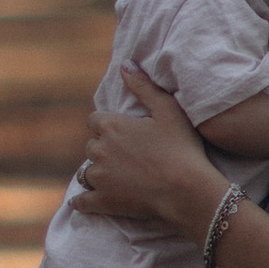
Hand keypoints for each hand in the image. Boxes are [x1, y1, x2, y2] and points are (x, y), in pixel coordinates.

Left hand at [78, 68, 226, 238]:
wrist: (186, 190)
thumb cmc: (181, 148)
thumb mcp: (167, 109)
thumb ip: (143, 86)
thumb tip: (125, 64)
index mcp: (111, 126)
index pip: (95, 121)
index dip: (108, 126)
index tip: (122, 133)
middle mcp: (98, 150)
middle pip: (92, 147)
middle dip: (104, 150)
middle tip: (125, 157)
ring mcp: (98, 177)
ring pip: (86, 173)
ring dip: (96, 174)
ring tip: (114, 178)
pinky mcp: (102, 202)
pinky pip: (82, 201)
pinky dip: (83, 202)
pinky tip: (83, 202)